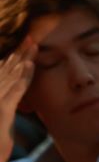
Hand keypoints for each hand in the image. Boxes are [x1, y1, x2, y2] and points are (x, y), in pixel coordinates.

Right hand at [0, 37, 35, 161]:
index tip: (24, 48)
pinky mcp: (2, 110)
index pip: (1, 73)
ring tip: (33, 44)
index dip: (12, 59)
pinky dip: (23, 77)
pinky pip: (15, 90)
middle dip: (19, 53)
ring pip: (10, 75)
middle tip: (31, 37)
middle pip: (5, 70)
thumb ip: (5, 109)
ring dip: (22, 59)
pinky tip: (31, 65)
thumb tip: (11, 101)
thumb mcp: (0, 124)